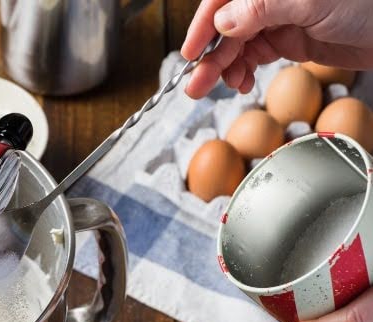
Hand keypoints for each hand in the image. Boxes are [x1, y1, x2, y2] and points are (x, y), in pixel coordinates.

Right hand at [182, 0, 372, 98]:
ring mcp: (278, 18)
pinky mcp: (288, 39)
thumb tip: (223, 21)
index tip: (190, 52)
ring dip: (223, 68)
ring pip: (237, 44)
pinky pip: (253, 55)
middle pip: (226, 26)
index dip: (202, 26)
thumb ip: (262, 8)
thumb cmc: (366, 3)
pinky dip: (242, 70)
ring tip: (216, 88)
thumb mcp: (310, 2)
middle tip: (195, 83)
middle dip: (210, 56)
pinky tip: (239, 82)